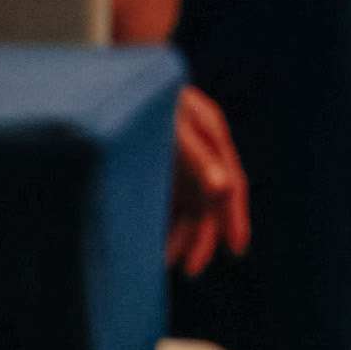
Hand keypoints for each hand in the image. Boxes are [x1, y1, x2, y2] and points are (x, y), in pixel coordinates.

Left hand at [166, 84, 251, 275]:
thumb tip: (223, 191)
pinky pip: (167, 205)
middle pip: (210, 203)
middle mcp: (200, 153)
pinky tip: (151, 246)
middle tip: (191, 269)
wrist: (113, 80)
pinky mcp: (159, 171)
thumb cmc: (147, 98)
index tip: (237, 248)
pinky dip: (164, 226)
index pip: (233, 183)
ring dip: (181, 236)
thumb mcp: (173, 125)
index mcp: (212, 135)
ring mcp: (179, 162)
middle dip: (203, 237)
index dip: (236, 217)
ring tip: (163, 262)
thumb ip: (198, 158)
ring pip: (189, 208)